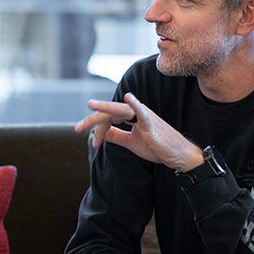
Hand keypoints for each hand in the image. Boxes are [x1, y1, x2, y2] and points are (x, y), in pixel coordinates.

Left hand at [76, 94, 202, 170]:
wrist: (176, 155)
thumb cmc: (156, 146)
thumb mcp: (131, 142)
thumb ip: (117, 135)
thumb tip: (102, 132)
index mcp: (131, 116)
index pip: (108, 118)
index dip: (98, 129)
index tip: (94, 143)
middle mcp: (135, 112)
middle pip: (110, 112)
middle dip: (93, 119)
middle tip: (77, 128)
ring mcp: (144, 116)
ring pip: (120, 110)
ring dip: (104, 110)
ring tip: (90, 106)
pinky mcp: (151, 124)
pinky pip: (142, 112)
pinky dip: (134, 104)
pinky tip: (127, 98)